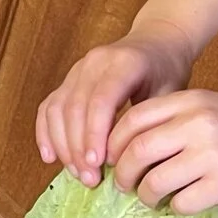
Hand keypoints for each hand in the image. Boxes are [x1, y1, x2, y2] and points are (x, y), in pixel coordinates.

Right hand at [36, 29, 196, 185]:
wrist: (158, 39)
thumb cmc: (168, 69)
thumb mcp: (171, 93)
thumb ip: (150, 122)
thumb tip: (130, 162)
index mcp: (124, 63)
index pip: (100, 100)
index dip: (94, 134)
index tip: (97, 164)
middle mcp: (95, 62)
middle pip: (75, 108)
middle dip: (78, 148)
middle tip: (90, 178)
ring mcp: (77, 69)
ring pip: (57, 109)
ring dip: (63, 146)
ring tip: (78, 173)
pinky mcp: (68, 79)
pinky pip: (48, 107)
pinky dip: (46, 133)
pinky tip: (51, 158)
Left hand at [109, 90, 217, 212]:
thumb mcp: (209, 106)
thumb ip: (173, 120)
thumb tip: (127, 150)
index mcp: (190, 101)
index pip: (132, 120)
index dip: (113, 143)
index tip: (112, 159)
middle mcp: (197, 124)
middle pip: (136, 152)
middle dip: (123, 174)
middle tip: (124, 185)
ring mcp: (211, 154)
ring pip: (154, 182)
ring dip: (146, 195)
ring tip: (152, 197)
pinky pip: (182, 203)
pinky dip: (175, 207)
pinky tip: (184, 202)